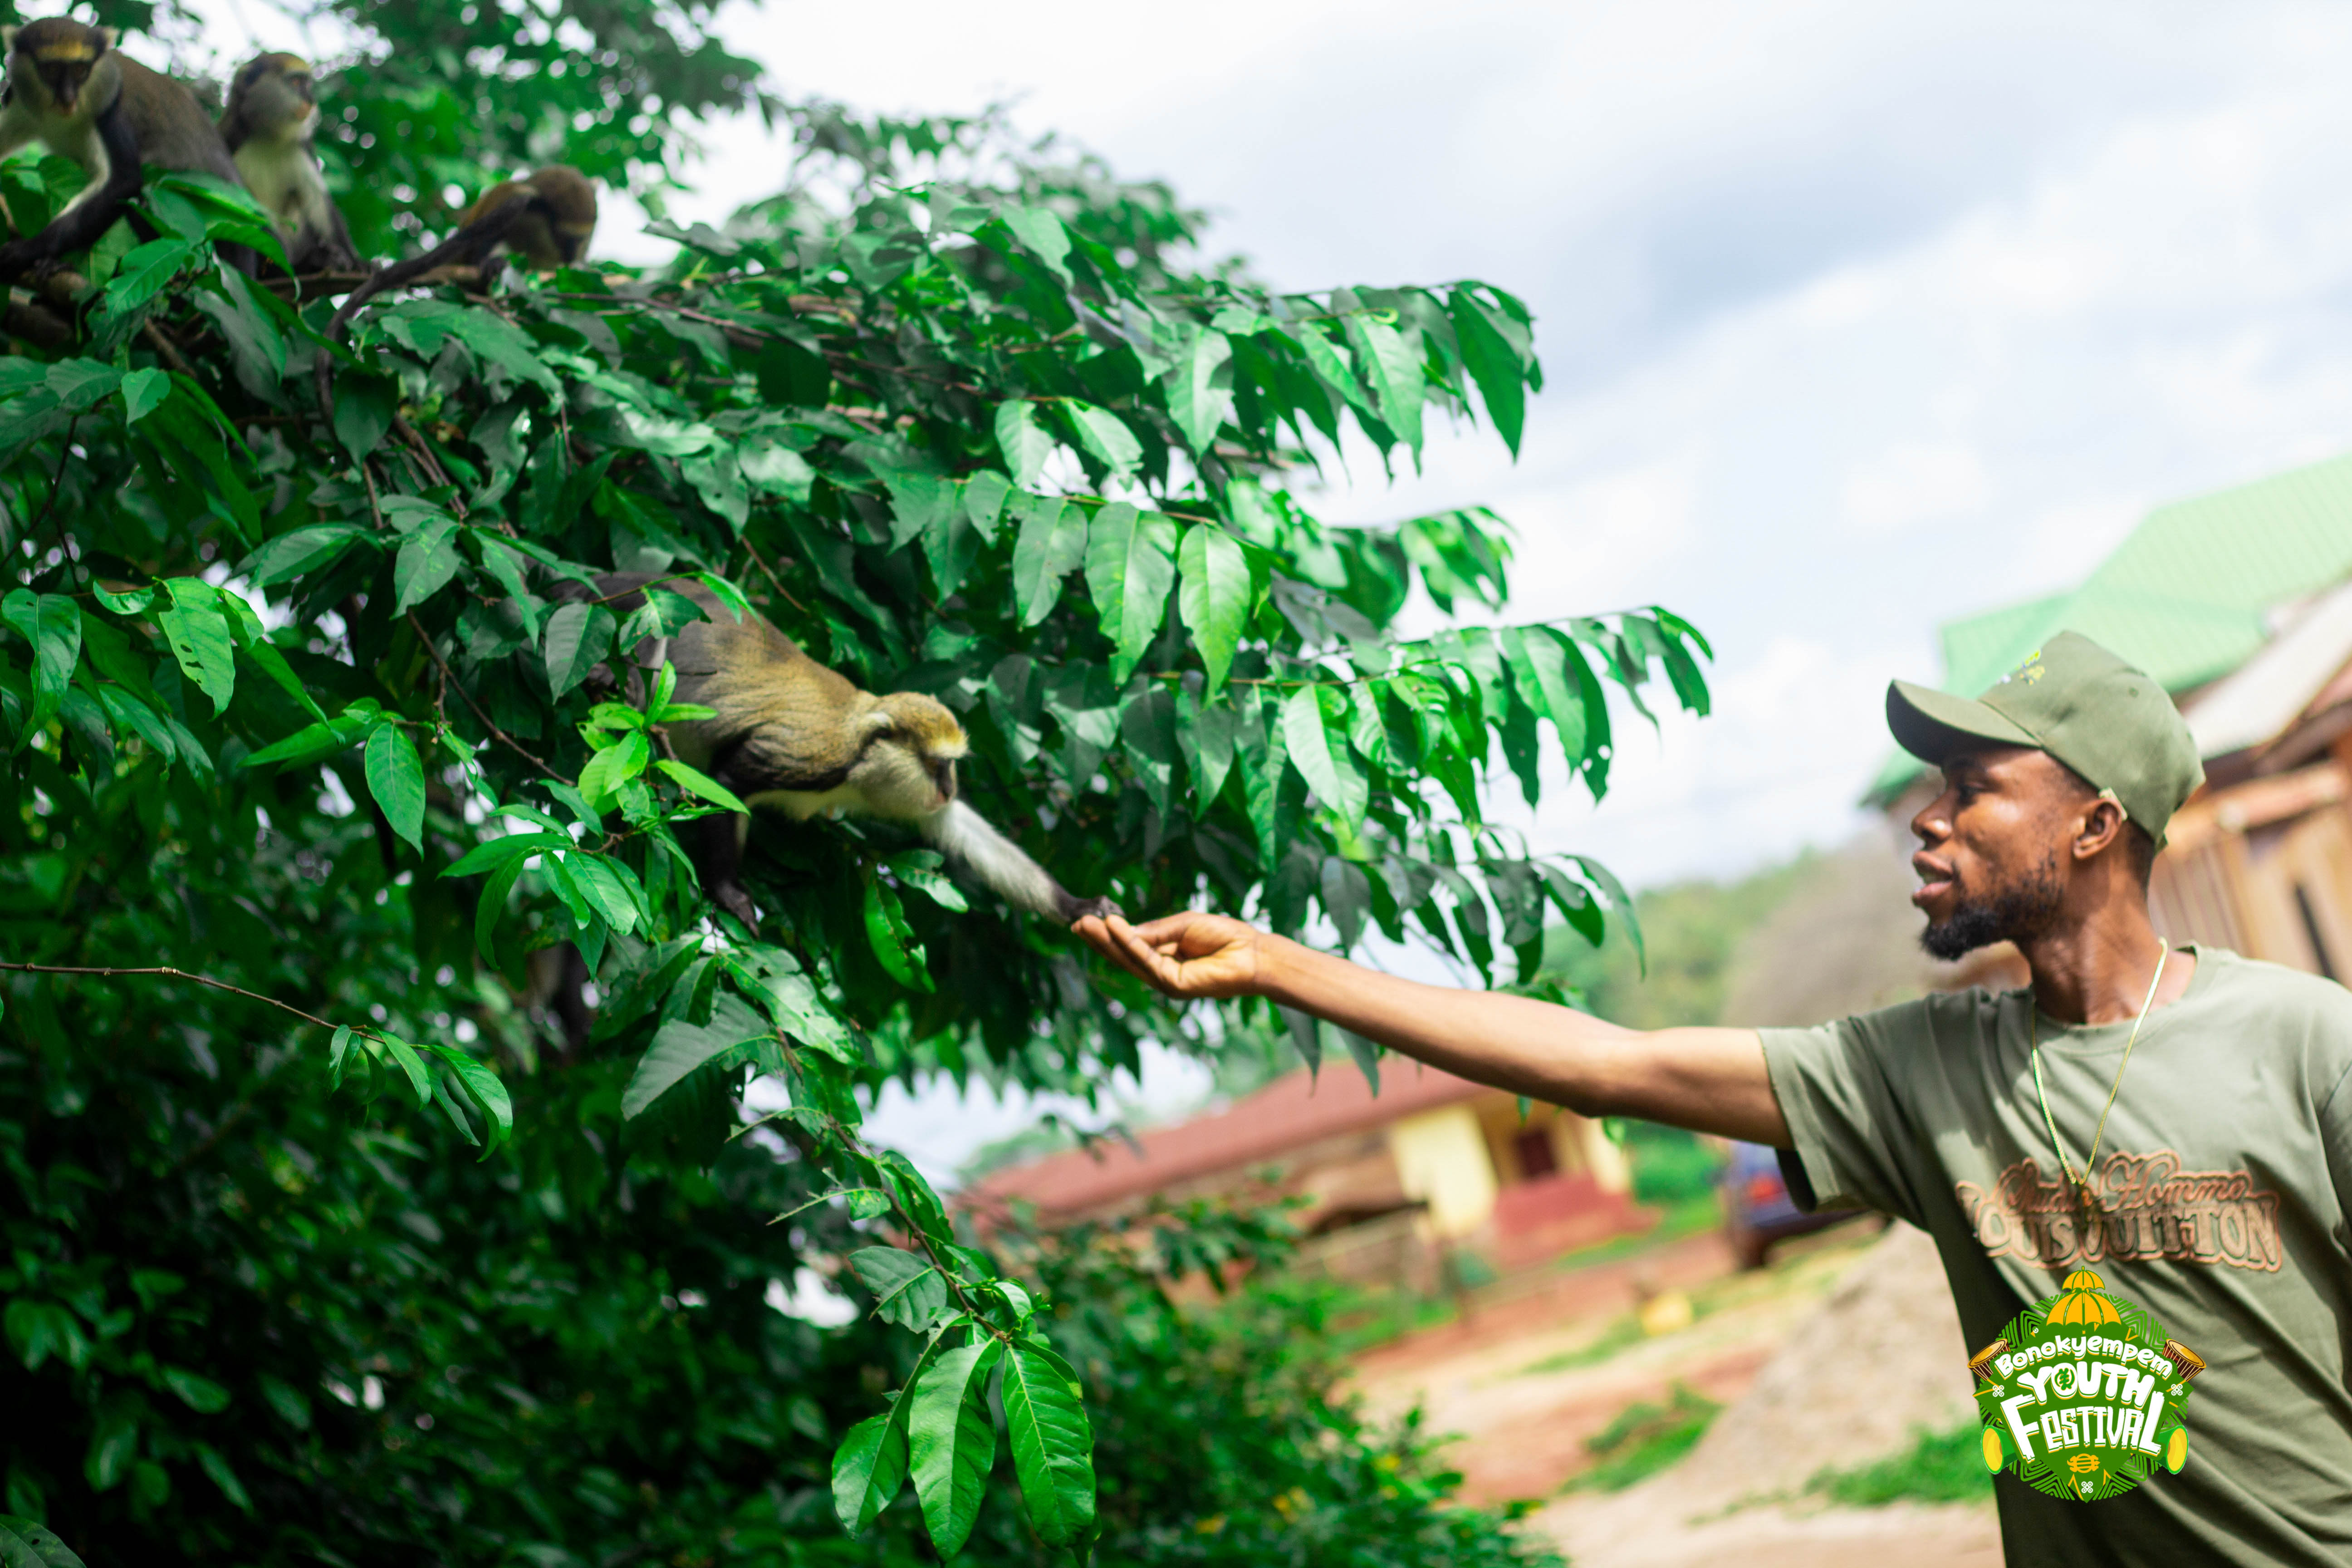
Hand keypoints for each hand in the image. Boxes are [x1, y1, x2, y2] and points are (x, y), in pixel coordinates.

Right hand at [1073, 911, 1269, 1000]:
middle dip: (1100, 940)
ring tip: (1086, 924)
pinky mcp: (1175, 985)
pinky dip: (1129, 943)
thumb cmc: (1226, 936)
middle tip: (1076, 923)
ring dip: (1107, 942)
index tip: (1087, 921)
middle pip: (1124, 957)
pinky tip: (1114, 928)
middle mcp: (1162, 974)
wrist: (1254, 952)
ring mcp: (1167, 982)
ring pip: (1130, 961)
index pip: (1131, 948)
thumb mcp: (1184, 925)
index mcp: (1165, 959)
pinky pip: (1147, 961)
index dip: (1110, 936)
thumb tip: (1122, 929)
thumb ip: (1154, 931)